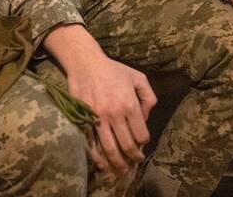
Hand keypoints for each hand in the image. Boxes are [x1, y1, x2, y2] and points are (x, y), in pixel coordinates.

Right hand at [43, 24, 154, 177]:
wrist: (85, 63)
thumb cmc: (114, 70)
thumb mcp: (139, 78)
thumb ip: (148, 97)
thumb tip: (145, 118)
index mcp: (129, 105)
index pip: (141, 135)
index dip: (143, 143)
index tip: (142, 144)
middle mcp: (115, 114)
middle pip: (127, 145)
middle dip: (133, 158)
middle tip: (135, 162)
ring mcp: (97, 118)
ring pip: (110, 148)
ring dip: (117, 163)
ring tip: (122, 170)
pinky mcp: (83, 119)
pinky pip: (91, 144)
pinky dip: (97, 157)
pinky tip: (102, 164)